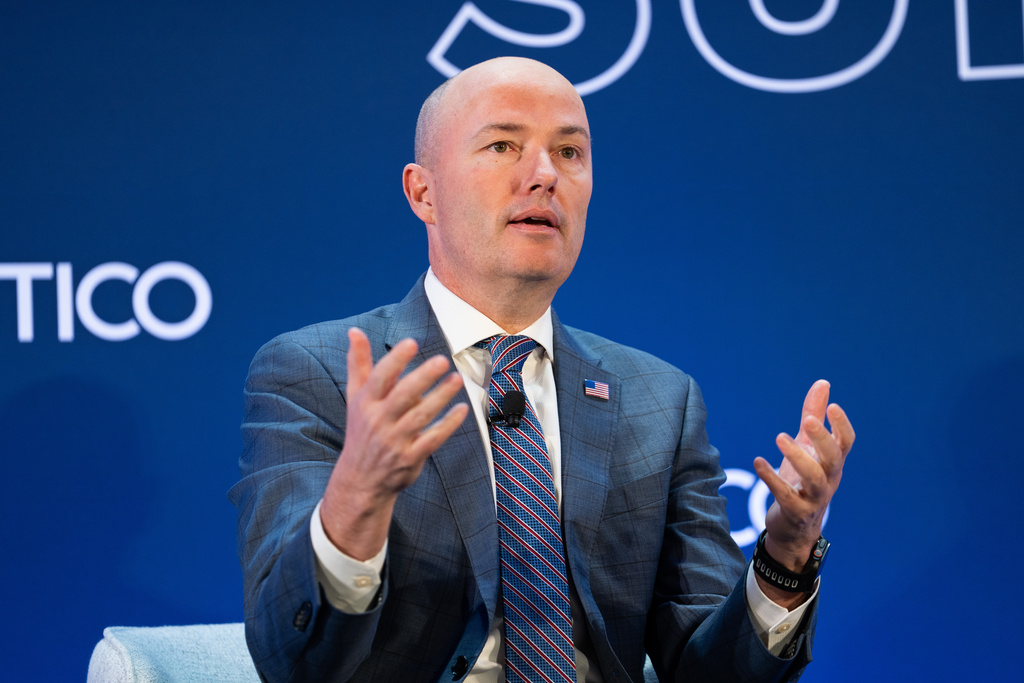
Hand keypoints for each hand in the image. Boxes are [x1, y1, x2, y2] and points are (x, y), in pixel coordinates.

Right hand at [321, 328, 468, 558]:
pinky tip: (462, 409)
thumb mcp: (355, 398)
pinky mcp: (410, 457)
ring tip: (457, 379)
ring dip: (441, 397)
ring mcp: (395, 440)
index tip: (411, 343)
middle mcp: (379, 421)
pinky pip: (432, 439)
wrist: (360, 480)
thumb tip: (354, 331)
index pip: (380, 377)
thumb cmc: (362, 430)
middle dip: (423, 377)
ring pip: (421, 416)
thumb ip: (358, 364)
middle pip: (402, 395)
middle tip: (442, 360)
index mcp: (365, 403)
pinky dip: (448, 424)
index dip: (396, 360)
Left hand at [753, 380, 854, 573]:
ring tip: (779, 437)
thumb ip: (813, 416)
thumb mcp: (808, 448)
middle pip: (833, 458)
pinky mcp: (796, 511)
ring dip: (798, 457)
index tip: (832, 405)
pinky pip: (786, 495)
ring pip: (814, 478)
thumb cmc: (802, 481)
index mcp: (832, 463)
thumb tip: (823, 383)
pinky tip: (758, 462)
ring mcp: (815, 498)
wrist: (795, 529)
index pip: (846, 443)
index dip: (842, 425)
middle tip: (807, 421)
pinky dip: (772, 478)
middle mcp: (828, 479)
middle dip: (822, 439)